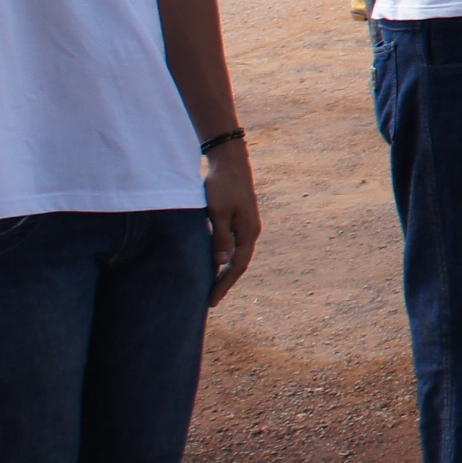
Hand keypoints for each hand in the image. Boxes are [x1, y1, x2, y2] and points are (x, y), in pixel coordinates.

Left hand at [203, 143, 260, 299]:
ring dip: (225, 271)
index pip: (237, 266)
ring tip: (212, 286)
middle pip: (239, 263)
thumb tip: (222, 264)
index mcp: (248, 232)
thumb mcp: (218, 213)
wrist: (230, 162)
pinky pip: (233, 244)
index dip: (224, 285)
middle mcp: (251, 231)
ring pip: (237, 254)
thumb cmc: (222, 186)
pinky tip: (214, 262)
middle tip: (210, 300)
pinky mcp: (239, 218)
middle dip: (226, 282)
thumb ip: (220, 238)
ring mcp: (246, 224)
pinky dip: (224, 257)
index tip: (211, 301)